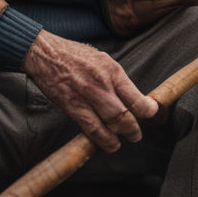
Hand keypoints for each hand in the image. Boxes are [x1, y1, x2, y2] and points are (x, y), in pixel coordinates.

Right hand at [23, 30, 158, 152]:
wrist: (46, 53)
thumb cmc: (74, 55)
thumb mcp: (103, 59)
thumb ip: (116, 79)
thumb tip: (130, 97)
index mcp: (112, 70)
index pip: (135, 96)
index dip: (147, 110)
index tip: (151, 113)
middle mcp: (101, 84)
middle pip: (124, 115)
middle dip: (133, 129)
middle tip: (136, 134)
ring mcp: (85, 97)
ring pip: (108, 125)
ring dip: (118, 138)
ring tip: (121, 142)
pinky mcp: (71, 106)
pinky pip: (90, 128)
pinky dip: (101, 139)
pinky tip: (107, 143)